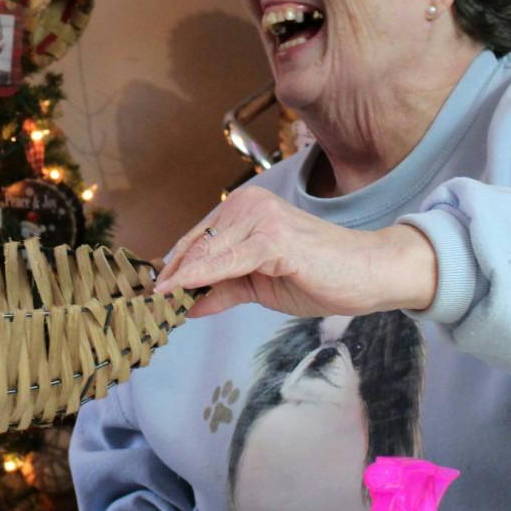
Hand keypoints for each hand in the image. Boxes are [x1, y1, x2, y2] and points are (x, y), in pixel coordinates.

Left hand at [152, 186, 438, 318]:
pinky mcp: (273, 239)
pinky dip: (200, 277)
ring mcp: (261, 219)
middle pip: (195, 243)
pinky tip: (178, 291)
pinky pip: (227, 261)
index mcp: (245, 210)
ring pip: (206, 252)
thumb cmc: (319, 276)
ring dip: (177, 278)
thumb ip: (223, 289)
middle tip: (141, 301)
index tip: (147, 291)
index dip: (171, 266)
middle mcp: (249, 205)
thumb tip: (186, 305)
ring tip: (153, 301)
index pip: (197, 239)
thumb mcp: (260, 285)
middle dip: (169, 274)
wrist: (368, 273)